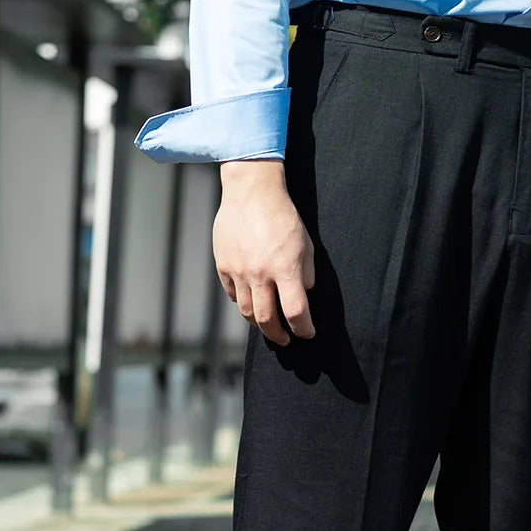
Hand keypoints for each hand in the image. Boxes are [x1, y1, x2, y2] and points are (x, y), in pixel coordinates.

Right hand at [213, 159, 315, 345]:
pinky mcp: (223, 265)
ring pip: (247, 312)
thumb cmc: (284, 217)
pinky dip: (244, 302)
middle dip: (279, 336)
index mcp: (285, 268)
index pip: (295, 313)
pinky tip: (252, 300)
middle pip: (267, 321)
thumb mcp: (306, 245)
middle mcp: (260, 273)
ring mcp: (238, 271)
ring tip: (269, 325)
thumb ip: (306, 275)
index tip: (307, 333)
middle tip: (286, 340)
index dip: (304, 329)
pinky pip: (234, 295)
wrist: (251, 191)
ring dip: (260, 324)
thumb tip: (302, 297)